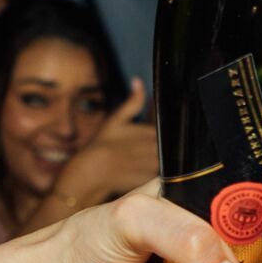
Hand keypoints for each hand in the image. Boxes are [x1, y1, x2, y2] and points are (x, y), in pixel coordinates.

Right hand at [50, 81, 157, 207]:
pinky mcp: (151, 181)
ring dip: (163, 156)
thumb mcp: (116, 119)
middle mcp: (156, 150)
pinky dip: (155, 170)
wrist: (91, 173)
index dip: (166, 124)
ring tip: (143, 154)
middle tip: (148, 143)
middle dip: (166, 141)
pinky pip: (160, 175)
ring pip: (167, 159)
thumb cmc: (102, 144)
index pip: (169, 127)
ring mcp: (154, 167)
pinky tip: (142, 167)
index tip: (159, 125)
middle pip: (171, 144)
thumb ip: (132, 102)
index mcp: (152, 133)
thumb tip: (138, 81)